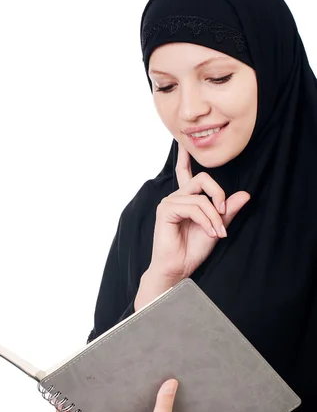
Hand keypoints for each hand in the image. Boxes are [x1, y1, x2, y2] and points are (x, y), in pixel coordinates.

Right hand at [149, 141, 250, 280]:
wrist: (179, 268)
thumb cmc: (192, 250)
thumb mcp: (217, 227)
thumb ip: (227, 211)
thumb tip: (245, 194)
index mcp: (185, 199)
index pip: (184, 172)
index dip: (185, 156)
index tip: (184, 143)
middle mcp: (176, 197)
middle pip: (202, 179)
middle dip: (219, 194)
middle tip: (223, 214)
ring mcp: (169, 202)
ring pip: (201, 198)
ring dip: (214, 217)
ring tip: (217, 233)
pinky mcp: (165, 210)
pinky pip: (193, 207)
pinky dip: (205, 220)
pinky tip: (209, 232)